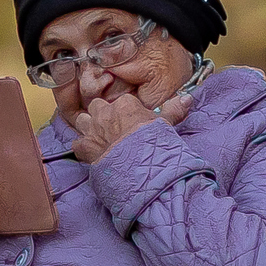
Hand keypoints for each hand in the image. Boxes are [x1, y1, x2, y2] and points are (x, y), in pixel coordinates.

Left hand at [70, 79, 189, 164]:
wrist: (139, 167)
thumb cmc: (153, 145)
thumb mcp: (166, 125)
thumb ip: (174, 109)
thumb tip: (188, 98)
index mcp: (125, 104)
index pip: (122, 101)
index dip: (126, 112)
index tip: (131, 122)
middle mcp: (105, 113)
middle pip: (97, 105)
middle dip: (102, 115)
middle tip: (112, 127)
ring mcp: (92, 129)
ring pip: (82, 120)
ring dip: (89, 127)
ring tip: (99, 138)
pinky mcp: (84, 147)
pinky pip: (76, 143)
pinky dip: (82, 148)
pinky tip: (90, 153)